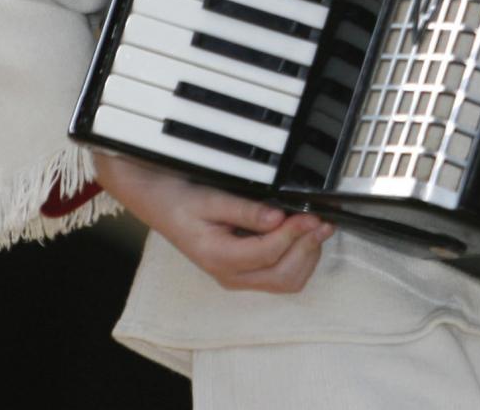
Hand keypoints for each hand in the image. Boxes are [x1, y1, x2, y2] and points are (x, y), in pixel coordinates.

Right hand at [93, 151, 333, 292]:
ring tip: (317, 228)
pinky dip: (299, 257)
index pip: (267, 254)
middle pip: (283, 277)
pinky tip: (303, 235)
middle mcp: (230, 275)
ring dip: (307, 256)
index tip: (310, 214)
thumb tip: (278, 218)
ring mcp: (239, 276)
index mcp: (218, 258)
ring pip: (286, 281)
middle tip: (321, 221)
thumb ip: (244, 210)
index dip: (293, 235)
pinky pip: (280, 275)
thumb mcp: (210, 198)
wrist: (158, 202)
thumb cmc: (179, 200)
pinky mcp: (246, 270)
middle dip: (306, 249)